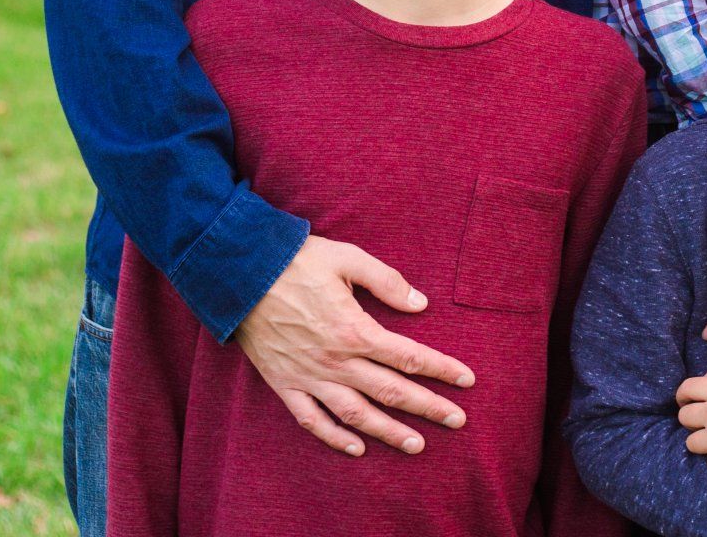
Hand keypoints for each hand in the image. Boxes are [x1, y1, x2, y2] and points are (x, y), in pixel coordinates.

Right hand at [234, 235, 475, 456]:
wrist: (240, 274)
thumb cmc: (297, 260)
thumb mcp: (348, 259)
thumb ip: (387, 281)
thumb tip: (420, 304)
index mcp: (355, 329)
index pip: (408, 356)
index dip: (441, 369)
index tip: (466, 380)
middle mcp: (336, 360)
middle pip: (390, 391)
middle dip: (428, 407)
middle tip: (457, 421)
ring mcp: (309, 376)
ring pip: (356, 414)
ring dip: (388, 432)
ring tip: (416, 445)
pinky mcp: (285, 384)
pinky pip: (312, 420)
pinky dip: (335, 438)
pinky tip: (356, 448)